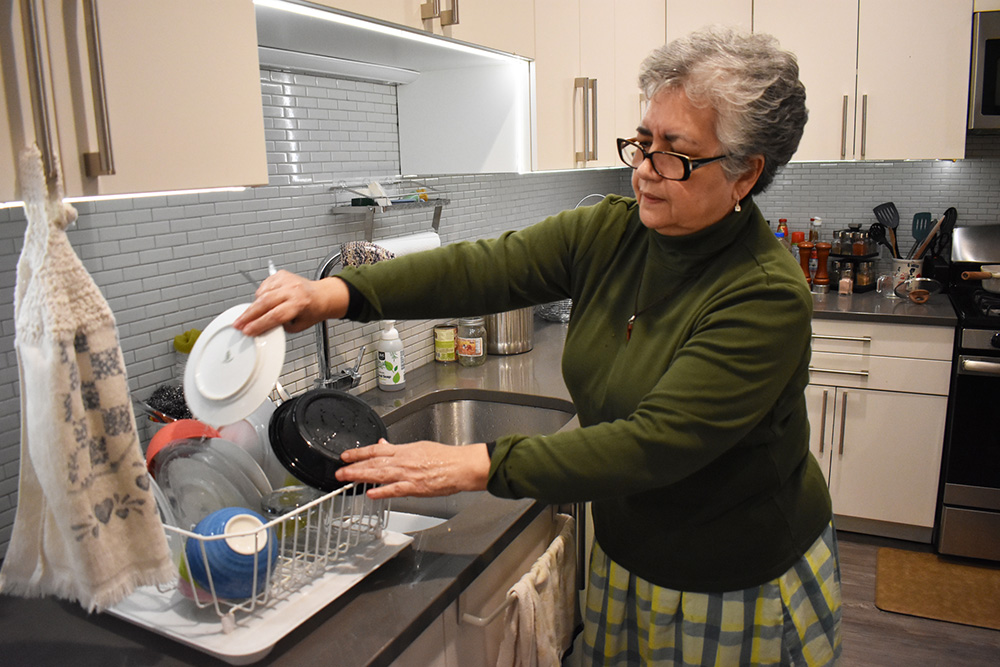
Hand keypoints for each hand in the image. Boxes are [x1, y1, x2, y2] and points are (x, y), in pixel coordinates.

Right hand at [233, 272, 348, 335]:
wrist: (322, 296)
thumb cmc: (312, 311)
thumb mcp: (298, 326)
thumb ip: (279, 326)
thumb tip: (260, 328)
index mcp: (300, 304)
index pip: (275, 316)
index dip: (259, 324)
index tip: (248, 330)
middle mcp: (293, 290)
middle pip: (265, 302)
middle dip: (248, 315)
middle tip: (238, 323)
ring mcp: (287, 280)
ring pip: (262, 293)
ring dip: (254, 306)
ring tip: (251, 314)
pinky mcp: (281, 274)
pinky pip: (264, 286)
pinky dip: (260, 295)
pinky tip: (262, 301)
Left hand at [335, 439, 490, 498]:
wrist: (460, 466)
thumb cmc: (444, 457)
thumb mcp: (419, 446)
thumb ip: (399, 448)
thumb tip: (384, 444)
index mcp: (404, 450)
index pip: (376, 450)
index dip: (359, 452)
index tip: (346, 455)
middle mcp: (403, 461)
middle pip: (374, 462)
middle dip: (354, 466)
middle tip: (339, 471)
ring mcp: (408, 474)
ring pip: (380, 474)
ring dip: (362, 476)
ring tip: (347, 479)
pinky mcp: (415, 487)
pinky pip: (395, 489)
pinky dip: (382, 491)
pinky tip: (371, 493)